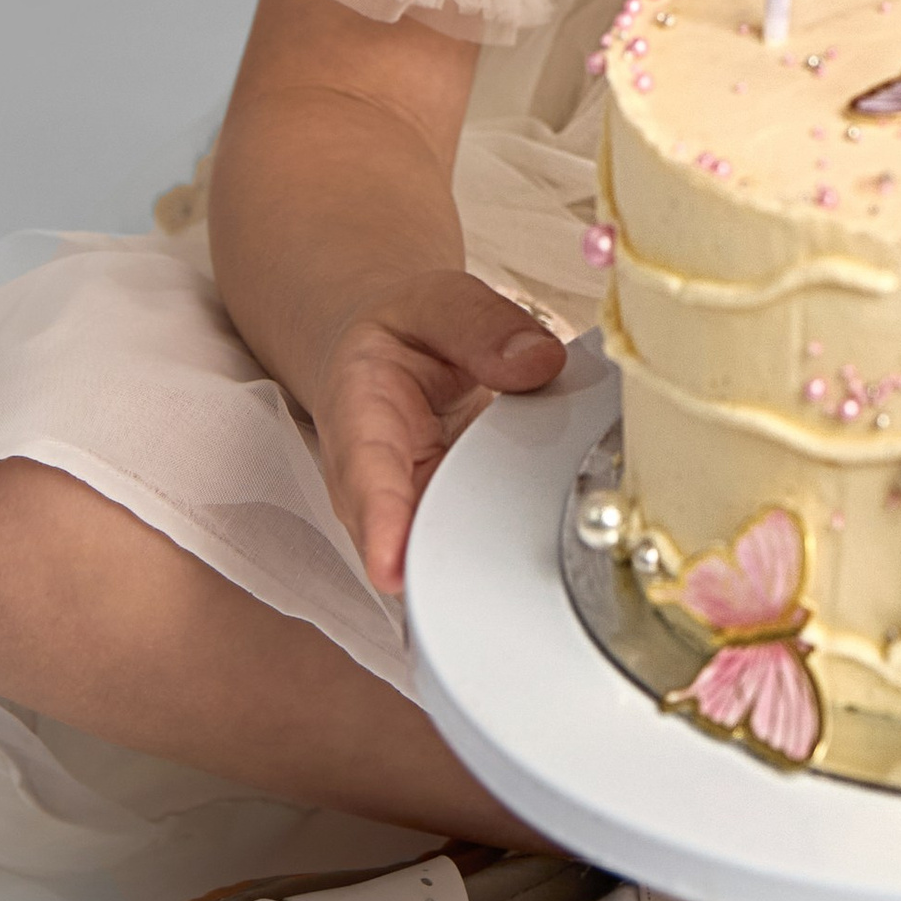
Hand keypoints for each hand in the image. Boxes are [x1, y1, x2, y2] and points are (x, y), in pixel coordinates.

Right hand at [311, 266, 565, 591]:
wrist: (386, 353)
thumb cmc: (408, 332)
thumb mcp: (439, 303)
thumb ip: (483, 326)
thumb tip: (540, 362)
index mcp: (360, 414)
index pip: (366, 474)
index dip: (380, 522)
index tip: (391, 567)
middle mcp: (373, 483)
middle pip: (396, 540)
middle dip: (434, 570)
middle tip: (483, 597)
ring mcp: (406, 513)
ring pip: (432, 558)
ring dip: (471, 575)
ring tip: (515, 595)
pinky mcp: (440, 525)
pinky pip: (467, 552)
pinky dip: (497, 563)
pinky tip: (535, 573)